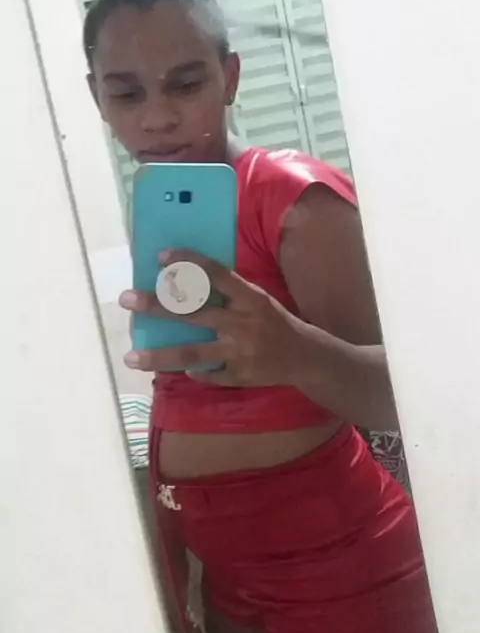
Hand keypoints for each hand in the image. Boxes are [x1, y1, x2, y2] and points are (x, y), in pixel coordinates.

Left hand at [119, 249, 310, 387]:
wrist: (304, 357)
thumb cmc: (273, 321)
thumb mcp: (257, 299)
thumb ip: (227, 293)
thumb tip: (181, 281)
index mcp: (250, 298)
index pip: (215, 274)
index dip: (188, 263)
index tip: (161, 256)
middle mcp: (242, 323)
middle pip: (193, 312)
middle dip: (157, 305)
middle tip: (126, 299)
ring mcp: (239, 352)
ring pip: (192, 353)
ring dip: (158, 356)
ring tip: (130, 356)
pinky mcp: (239, 376)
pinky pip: (207, 374)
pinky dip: (191, 372)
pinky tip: (176, 369)